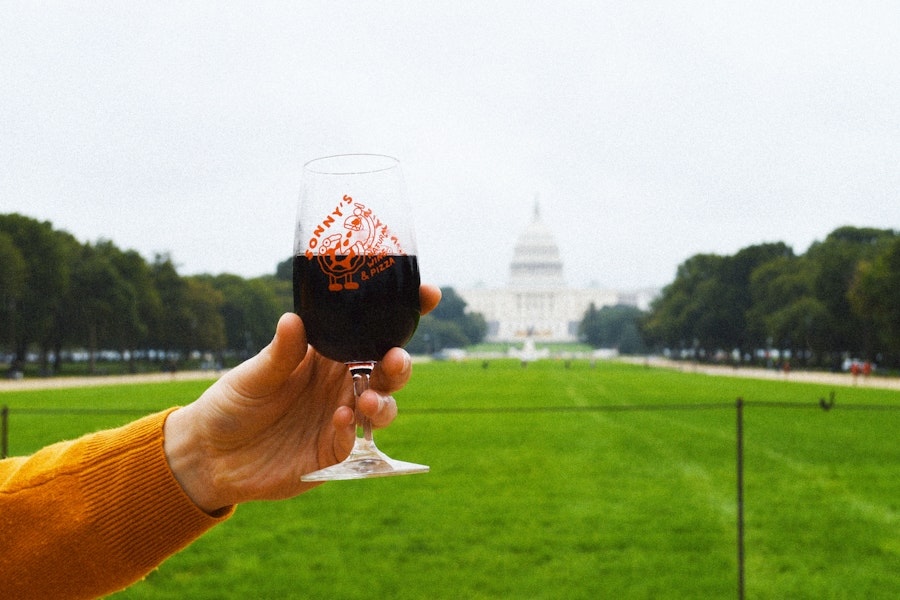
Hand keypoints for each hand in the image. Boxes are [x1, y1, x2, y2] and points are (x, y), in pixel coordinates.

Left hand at [164, 285, 440, 512]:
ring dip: (384, 402)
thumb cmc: (231, 405)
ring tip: (367, 401)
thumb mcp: (252, 376)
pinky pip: (355, 440)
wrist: (209, 456)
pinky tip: (340, 421)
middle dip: (400, 363)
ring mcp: (340, 418)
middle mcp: (340, 384)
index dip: (404, 312)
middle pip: (385, 370)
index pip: (371, 330)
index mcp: (326, 355)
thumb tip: (295, 319)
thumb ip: (280, 354)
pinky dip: (353, 429)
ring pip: (382, 406)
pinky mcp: (333, 453)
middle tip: (396, 358)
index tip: (427, 294)